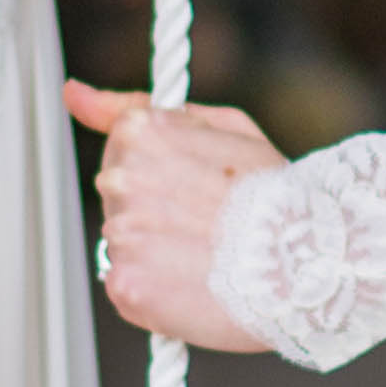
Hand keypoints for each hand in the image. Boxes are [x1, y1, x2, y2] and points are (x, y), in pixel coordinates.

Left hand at [69, 82, 286, 351]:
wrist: (313, 264)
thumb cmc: (279, 193)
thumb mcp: (223, 126)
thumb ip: (140, 106)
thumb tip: (72, 93)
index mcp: (143, 134)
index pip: (123, 146)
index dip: (162, 169)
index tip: (196, 185)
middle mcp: (122, 180)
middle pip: (119, 196)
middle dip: (154, 209)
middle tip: (209, 223)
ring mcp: (121, 235)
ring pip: (124, 244)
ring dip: (156, 252)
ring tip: (209, 256)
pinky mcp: (127, 285)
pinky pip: (128, 288)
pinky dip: (155, 293)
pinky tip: (196, 285)